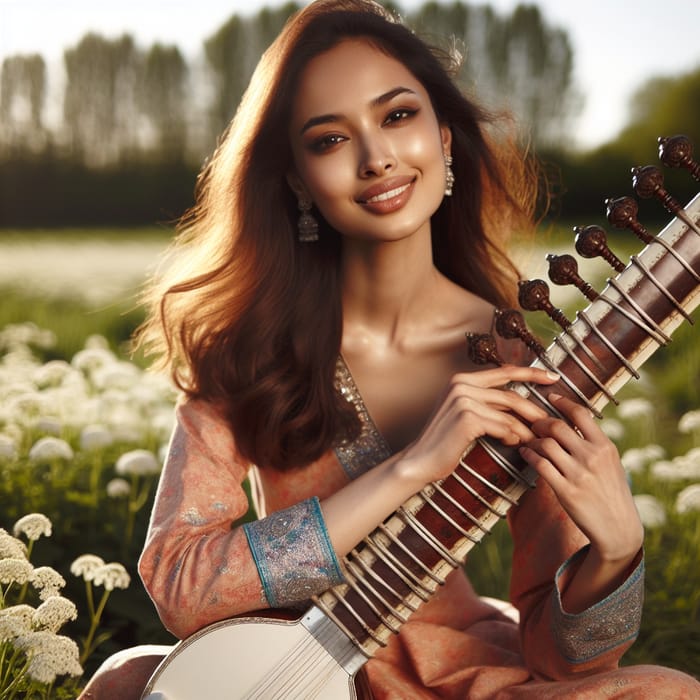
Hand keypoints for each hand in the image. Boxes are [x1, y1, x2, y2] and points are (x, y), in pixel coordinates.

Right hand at [398, 365, 559, 487]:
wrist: (421, 460)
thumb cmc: (444, 440)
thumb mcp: (465, 413)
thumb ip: (488, 403)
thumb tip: (520, 405)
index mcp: (462, 379)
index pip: (504, 371)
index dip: (531, 373)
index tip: (552, 376)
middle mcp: (462, 384)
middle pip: (510, 395)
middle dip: (534, 411)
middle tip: (550, 423)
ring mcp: (463, 400)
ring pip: (509, 414)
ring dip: (526, 429)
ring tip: (534, 440)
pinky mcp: (467, 418)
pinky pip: (502, 427)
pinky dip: (513, 437)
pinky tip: (514, 443)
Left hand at [519, 393, 643, 562]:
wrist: (618, 528)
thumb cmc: (611, 492)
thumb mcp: (611, 462)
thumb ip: (593, 443)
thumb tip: (572, 420)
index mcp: (605, 446)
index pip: (580, 414)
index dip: (562, 402)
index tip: (551, 398)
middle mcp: (592, 457)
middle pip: (557, 426)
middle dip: (540, 422)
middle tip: (534, 425)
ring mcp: (579, 474)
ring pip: (545, 444)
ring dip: (533, 440)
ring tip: (529, 441)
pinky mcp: (566, 491)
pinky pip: (540, 464)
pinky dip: (529, 455)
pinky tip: (526, 453)